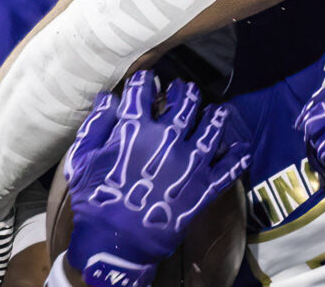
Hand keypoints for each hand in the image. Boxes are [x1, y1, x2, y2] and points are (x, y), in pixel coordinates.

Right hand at [64, 72, 249, 286]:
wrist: (115, 245)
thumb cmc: (94, 201)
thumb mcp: (82, 160)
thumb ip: (96, 125)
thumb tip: (107, 98)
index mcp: (135, 129)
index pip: (141, 91)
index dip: (144, 81)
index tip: (147, 79)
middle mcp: (167, 139)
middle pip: (185, 102)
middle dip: (185, 92)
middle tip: (185, 90)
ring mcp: (190, 162)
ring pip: (211, 127)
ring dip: (215, 115)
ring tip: (216, 111)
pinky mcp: (204, 187)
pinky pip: (228, 168)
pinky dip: (237, 157)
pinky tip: (241, 148)